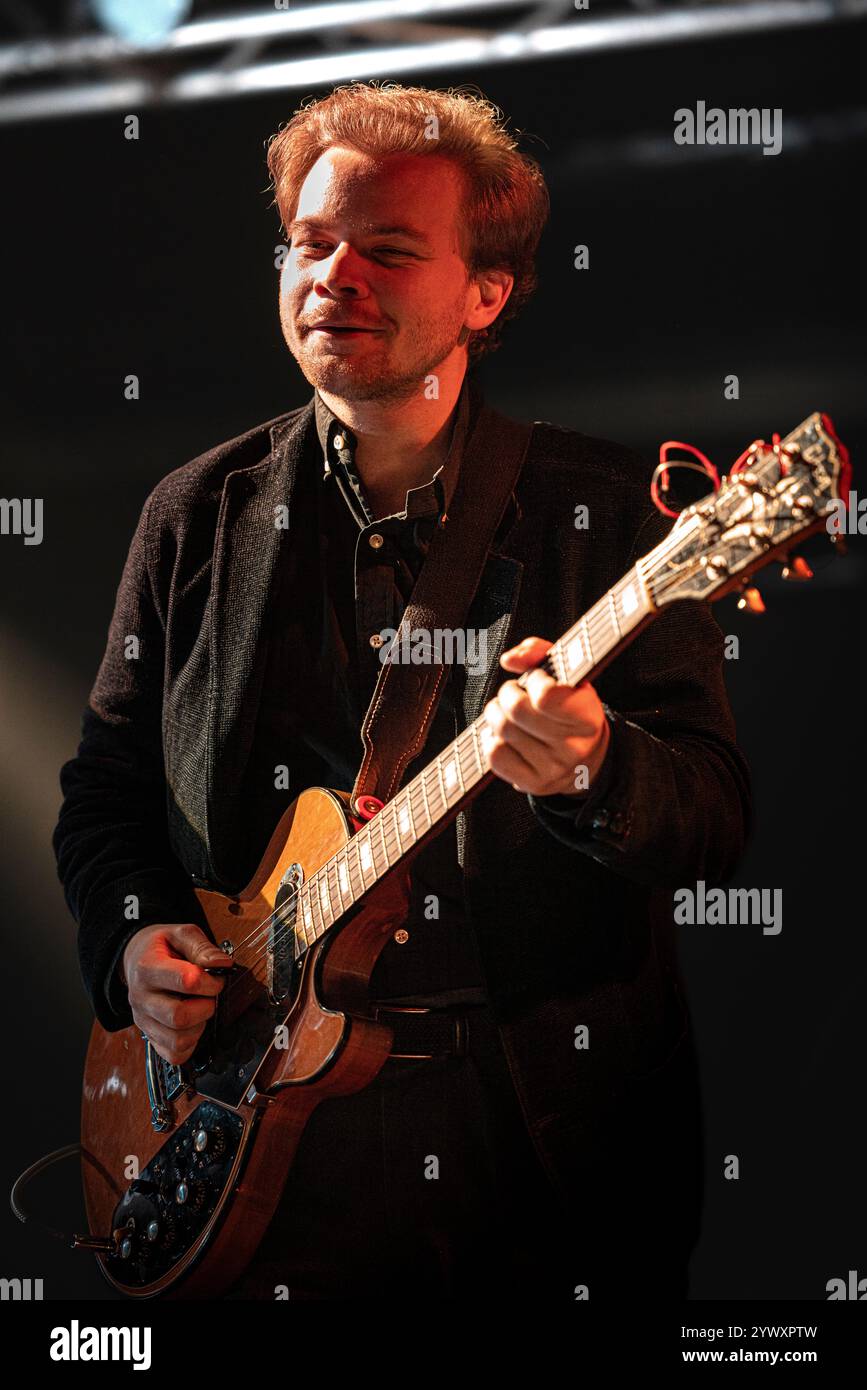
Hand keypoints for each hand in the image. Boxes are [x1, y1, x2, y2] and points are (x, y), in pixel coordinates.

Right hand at [121, 923, 228, 1065]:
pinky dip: (190, 1044)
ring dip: (199, 1027)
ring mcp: (143, 1021)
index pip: (186, 981)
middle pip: (179, 1017)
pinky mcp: (149, 1037)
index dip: (211, 981)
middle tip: (209, 996)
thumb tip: (223, 963)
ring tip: (200, 1009)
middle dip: (206, 1007)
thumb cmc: (161, 947)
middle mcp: (141, 998)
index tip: (217, 977)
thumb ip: (202, 947)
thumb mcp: (180, 934)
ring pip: (177, 1040)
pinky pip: (174, 1054)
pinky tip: (192, 1025)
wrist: (135, 959)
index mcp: (147, 968)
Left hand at [480, 635, 610, 796]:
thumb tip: (509, 660)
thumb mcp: (565, 674)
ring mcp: (553, 769)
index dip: (533, 680)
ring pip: (502, 732)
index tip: (536, 680)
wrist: (584, 758)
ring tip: (506, 712)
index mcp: (588, 717)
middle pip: (516, 711)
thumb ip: (538, 653)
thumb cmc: (569, 707)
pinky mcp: (533, 783)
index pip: (545, 695)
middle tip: (512, 693)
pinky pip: (495, 756)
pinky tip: (503, 735)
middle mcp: (574, 747)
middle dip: (507, 694)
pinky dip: (490, 740)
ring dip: (496, 715)